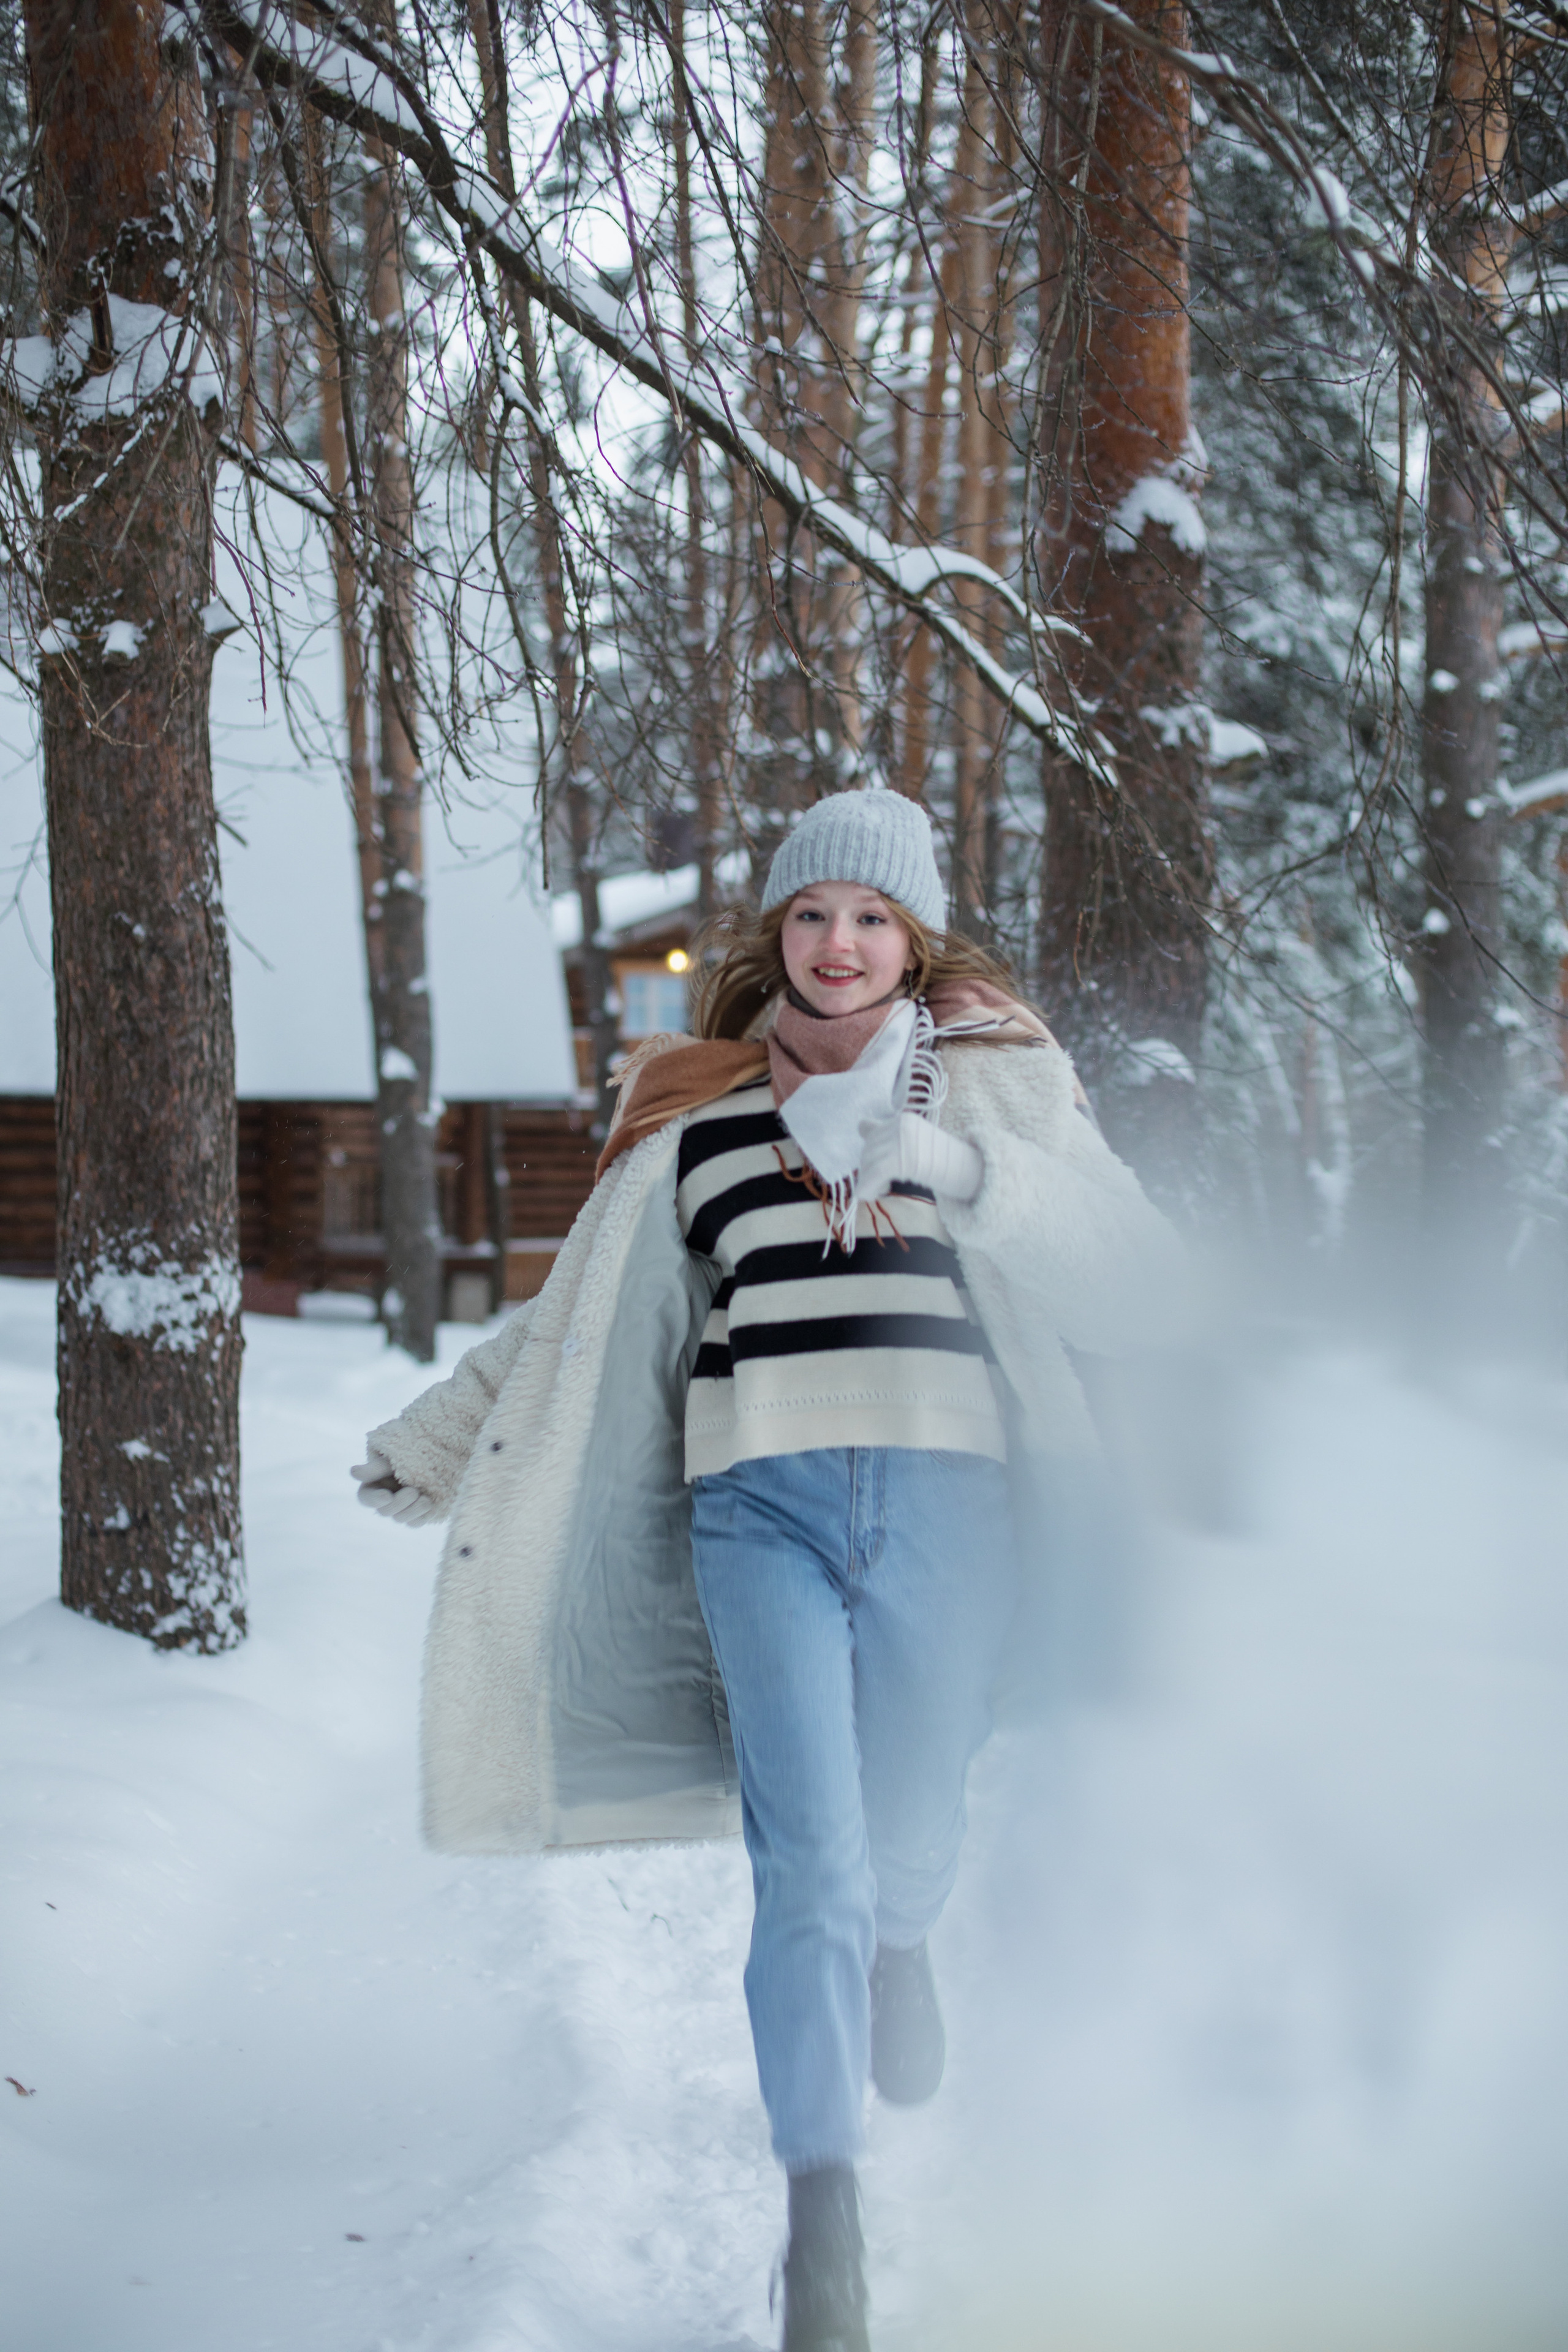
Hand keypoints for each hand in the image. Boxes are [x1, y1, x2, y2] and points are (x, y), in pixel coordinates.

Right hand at [351, 1450, 438, 1528]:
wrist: (429, 1459)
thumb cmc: (405, 1455)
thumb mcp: (390, 1459)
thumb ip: (374, 1468)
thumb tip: (352, 1472)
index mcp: (372, 1487)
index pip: (366, 1498)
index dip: (375, 1499)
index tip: (387, 1495)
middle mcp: (383, 1501)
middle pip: (385, 1511)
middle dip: (400, 1502)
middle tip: (414, 1490)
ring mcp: (399, 1510)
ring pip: (400, 1519)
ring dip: (413, 1510)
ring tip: (426, 1499)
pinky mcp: (413, 1516)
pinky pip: (415, 1523)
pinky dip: (422, 1516)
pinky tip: (431, 1505)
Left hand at [858, 1112, 983, 1204]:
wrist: (965, 1167)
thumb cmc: (943, 1159)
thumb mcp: (917, 1140)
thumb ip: (894, 1138)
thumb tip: (862, 1130)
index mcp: (902, 1120)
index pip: (865, 1127)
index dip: (867, 1145)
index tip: (873, 1158)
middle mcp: (898, 1127)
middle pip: (867, 1149)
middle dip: (868, 1168)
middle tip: (882, 1182)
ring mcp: (898, 1142)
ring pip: (867, 1164)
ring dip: (870, 1180)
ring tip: (883, 1188)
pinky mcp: (897, 1161)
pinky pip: (872, 1175)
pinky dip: (868, 1188)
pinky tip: (875, 1195)